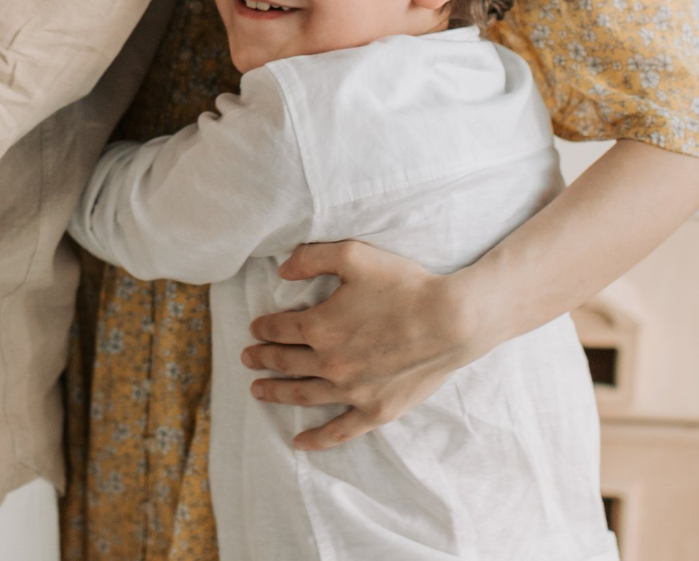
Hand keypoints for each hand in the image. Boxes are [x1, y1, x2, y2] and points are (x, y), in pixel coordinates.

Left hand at [242, 239, 488, 450]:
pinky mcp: (376, 410)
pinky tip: (298, 442)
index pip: (279, 329)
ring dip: (276, 393)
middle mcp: (329, 362)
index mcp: (319, 325)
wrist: (452, 321)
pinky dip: (316, 439)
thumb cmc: (405, 285)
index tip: (255, 329)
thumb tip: (280, 270)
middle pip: (285, 362)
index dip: (263, 328)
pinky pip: (338, 431)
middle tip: (247, 359)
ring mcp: (352, 390)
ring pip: (302, 394)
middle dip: (262, 359)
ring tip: (258, 391)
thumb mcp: (354, 256)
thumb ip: (312, 258)